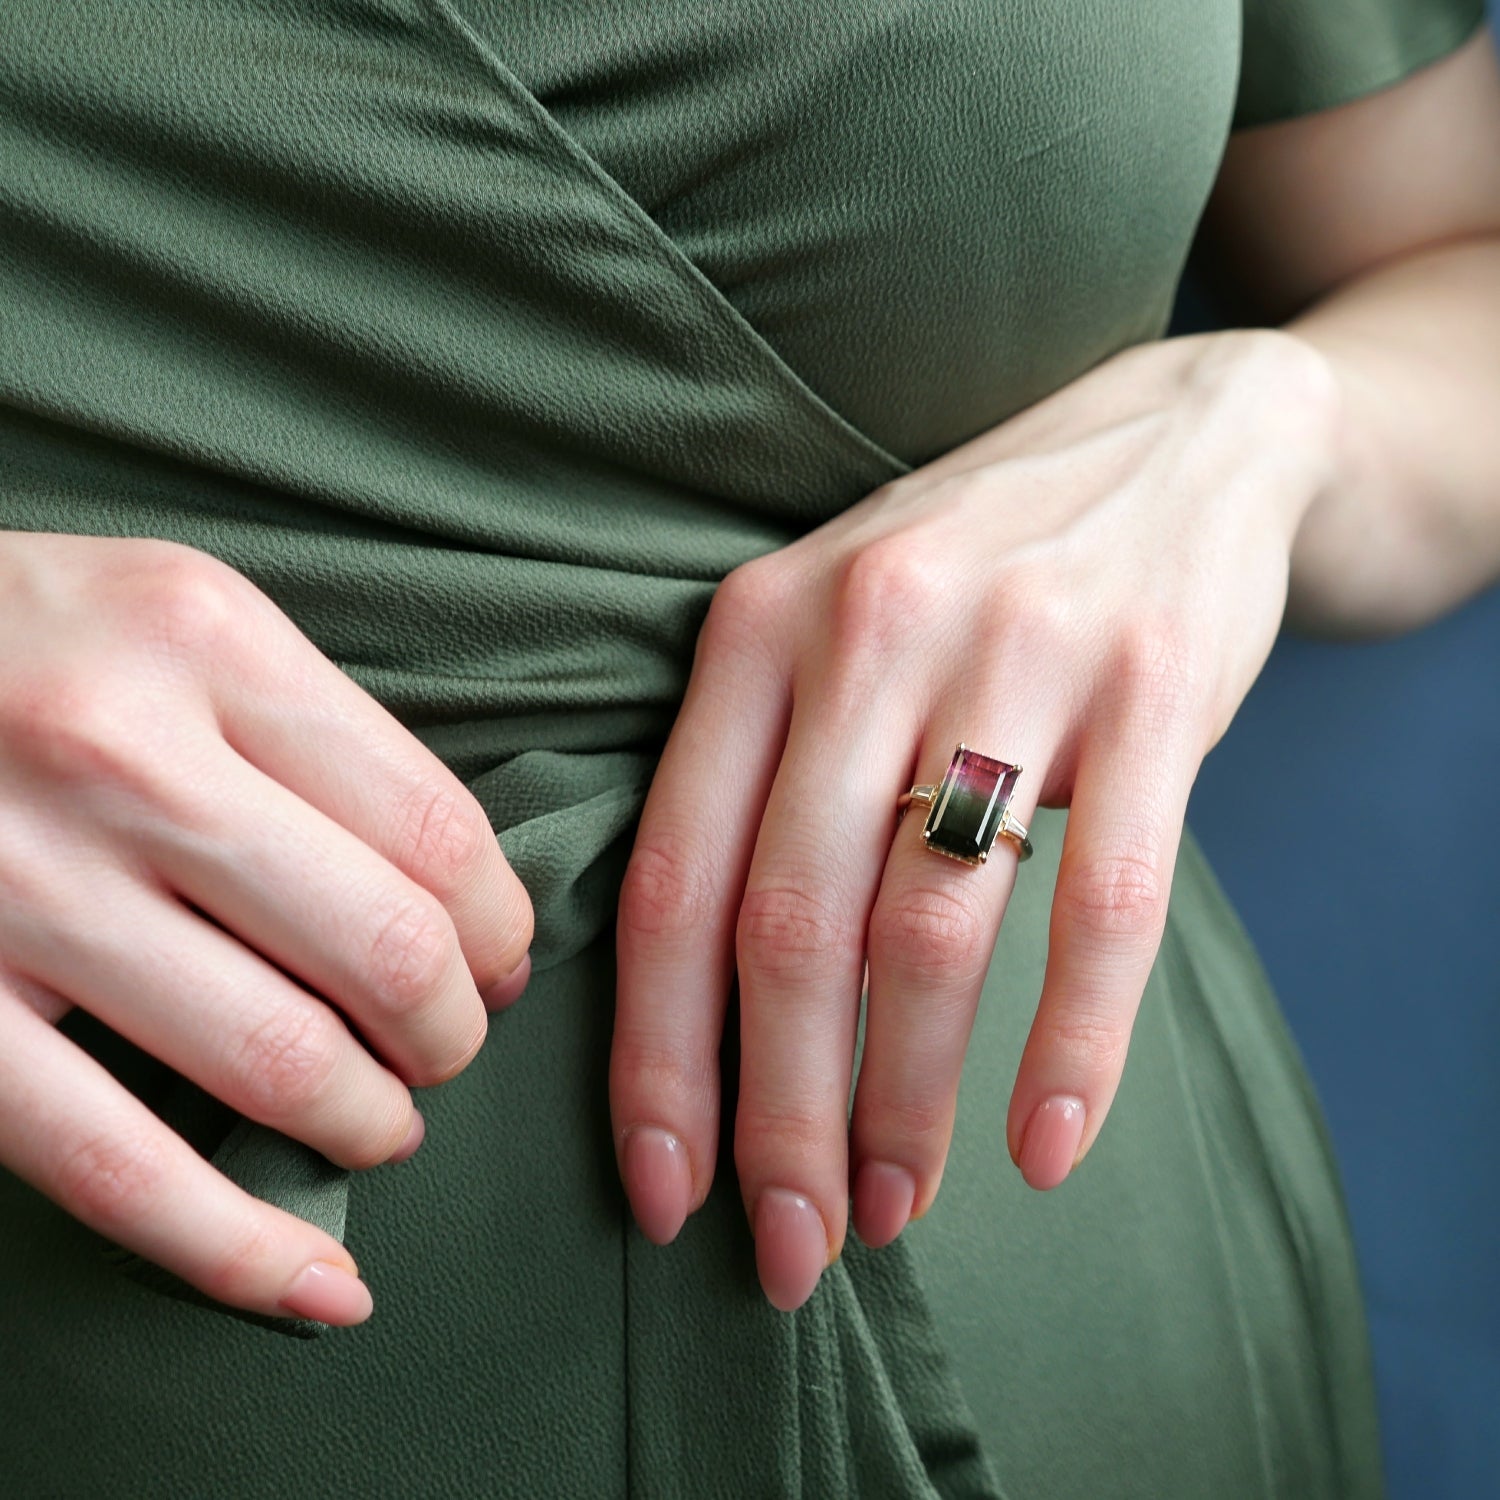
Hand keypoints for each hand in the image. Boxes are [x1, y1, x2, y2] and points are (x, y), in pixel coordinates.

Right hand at [0, 533, 532, 1324]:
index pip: (435, 827)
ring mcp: (19, 889)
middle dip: (452, 1030)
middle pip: (385, 947)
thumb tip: (450, 884)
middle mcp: (119, 755)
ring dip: (371, 1122)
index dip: (500, 925)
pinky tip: (321, 1285)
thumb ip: (300, 728)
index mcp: (202, 638)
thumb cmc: (15, 642)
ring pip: (278, 1060)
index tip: (500, 962)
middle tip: (447, 1045)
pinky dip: (238, 1249)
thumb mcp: (168, 614)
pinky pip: (117, 1167)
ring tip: (382, 1120)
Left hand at [610, 330, 1338, 1309]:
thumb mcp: (827, 631)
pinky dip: (1071, 1047)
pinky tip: (1044, 1150)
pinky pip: (1104, 904)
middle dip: (777, 1118)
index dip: (656, 1059)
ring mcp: (1016, 652)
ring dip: (905, 1104)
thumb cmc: (966, 576)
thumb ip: (756, 786)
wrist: (1173, 440)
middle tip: (789, 1248)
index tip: (664, 1194)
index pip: (669, 879)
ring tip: (895, 1211)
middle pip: (789, 928)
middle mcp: (866, 631)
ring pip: (932, 931)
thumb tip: (708, 1018)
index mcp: (753, 631)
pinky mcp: (1154, 686)